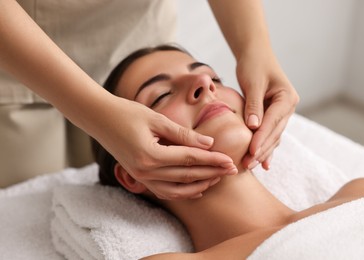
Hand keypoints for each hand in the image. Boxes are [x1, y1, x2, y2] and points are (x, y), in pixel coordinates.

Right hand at [95, 97, 236, 199]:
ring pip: (177, 189)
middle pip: (186, 175)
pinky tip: (196, 188)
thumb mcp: (157, 119)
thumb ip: (184, 134)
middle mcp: (145, 171)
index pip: (189, 159)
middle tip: (232, 169)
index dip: (212, 159)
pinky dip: (182, 191)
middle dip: (211, 172)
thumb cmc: (127, 113)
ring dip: (200, 184)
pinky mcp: (139, 177)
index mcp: (150, 155)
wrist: (99, 118)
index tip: (229, 159)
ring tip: (218, 178)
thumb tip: (209, 143)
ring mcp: (141, 177)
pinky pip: (164, 190)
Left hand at [237, 47, 298, 169]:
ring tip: (249, 165)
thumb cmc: (254, 65)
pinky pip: (270, 134)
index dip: (262, 138)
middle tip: (247, 164)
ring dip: (262, 152)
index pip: (273, 121)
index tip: (251, 151)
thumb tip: (253, 127)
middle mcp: (288, 107)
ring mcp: (282, 113)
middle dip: (261, 149)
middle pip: (275, 133)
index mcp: (287, 98)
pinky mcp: (273, 116)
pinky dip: (266, 147)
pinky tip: (263, 163)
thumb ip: (254, 105)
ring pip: (273, 136)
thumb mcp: (253, 83)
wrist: (255, 54)